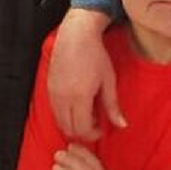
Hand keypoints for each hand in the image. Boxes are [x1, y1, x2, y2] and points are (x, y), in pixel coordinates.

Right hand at [48, 8, 123, 140]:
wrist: (76, 35)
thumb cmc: (95, 55)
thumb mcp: (108, 80)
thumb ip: (113, 106)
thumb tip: (122, 125)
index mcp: (79, 97)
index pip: (82, 129)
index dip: (93, 134)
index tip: (102, 128)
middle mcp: (63, 98)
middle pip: (69, 129)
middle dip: (83, 132)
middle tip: (95, 123)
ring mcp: (53, 94)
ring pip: (60, 122)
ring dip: (72, 125)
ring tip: (86, 114)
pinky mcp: (48, 88)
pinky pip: (54, 111)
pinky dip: (64, 115)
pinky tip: (76, 105)